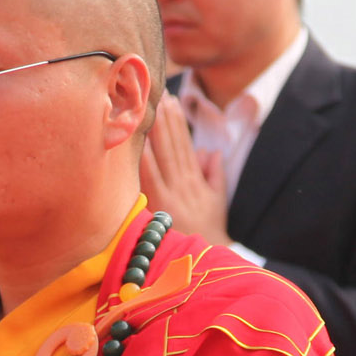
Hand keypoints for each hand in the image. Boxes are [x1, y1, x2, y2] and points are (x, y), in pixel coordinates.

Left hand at [136, 99, 230, 243]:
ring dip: (155, 130)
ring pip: (162, 155)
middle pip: (173, 144)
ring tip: (147, 107)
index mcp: (196, 180)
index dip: (178, 122)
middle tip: (157, 94)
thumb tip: (210, 152)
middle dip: (166, 118)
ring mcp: (172, 193)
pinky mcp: (161, 204)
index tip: (172, 101)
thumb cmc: (209, 232)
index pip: (185, 144)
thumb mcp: (218, 201)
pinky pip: (150, 176)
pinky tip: (137, 141)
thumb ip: (214, 175)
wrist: (205, 261)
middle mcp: (184, 183)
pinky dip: (144, 158)